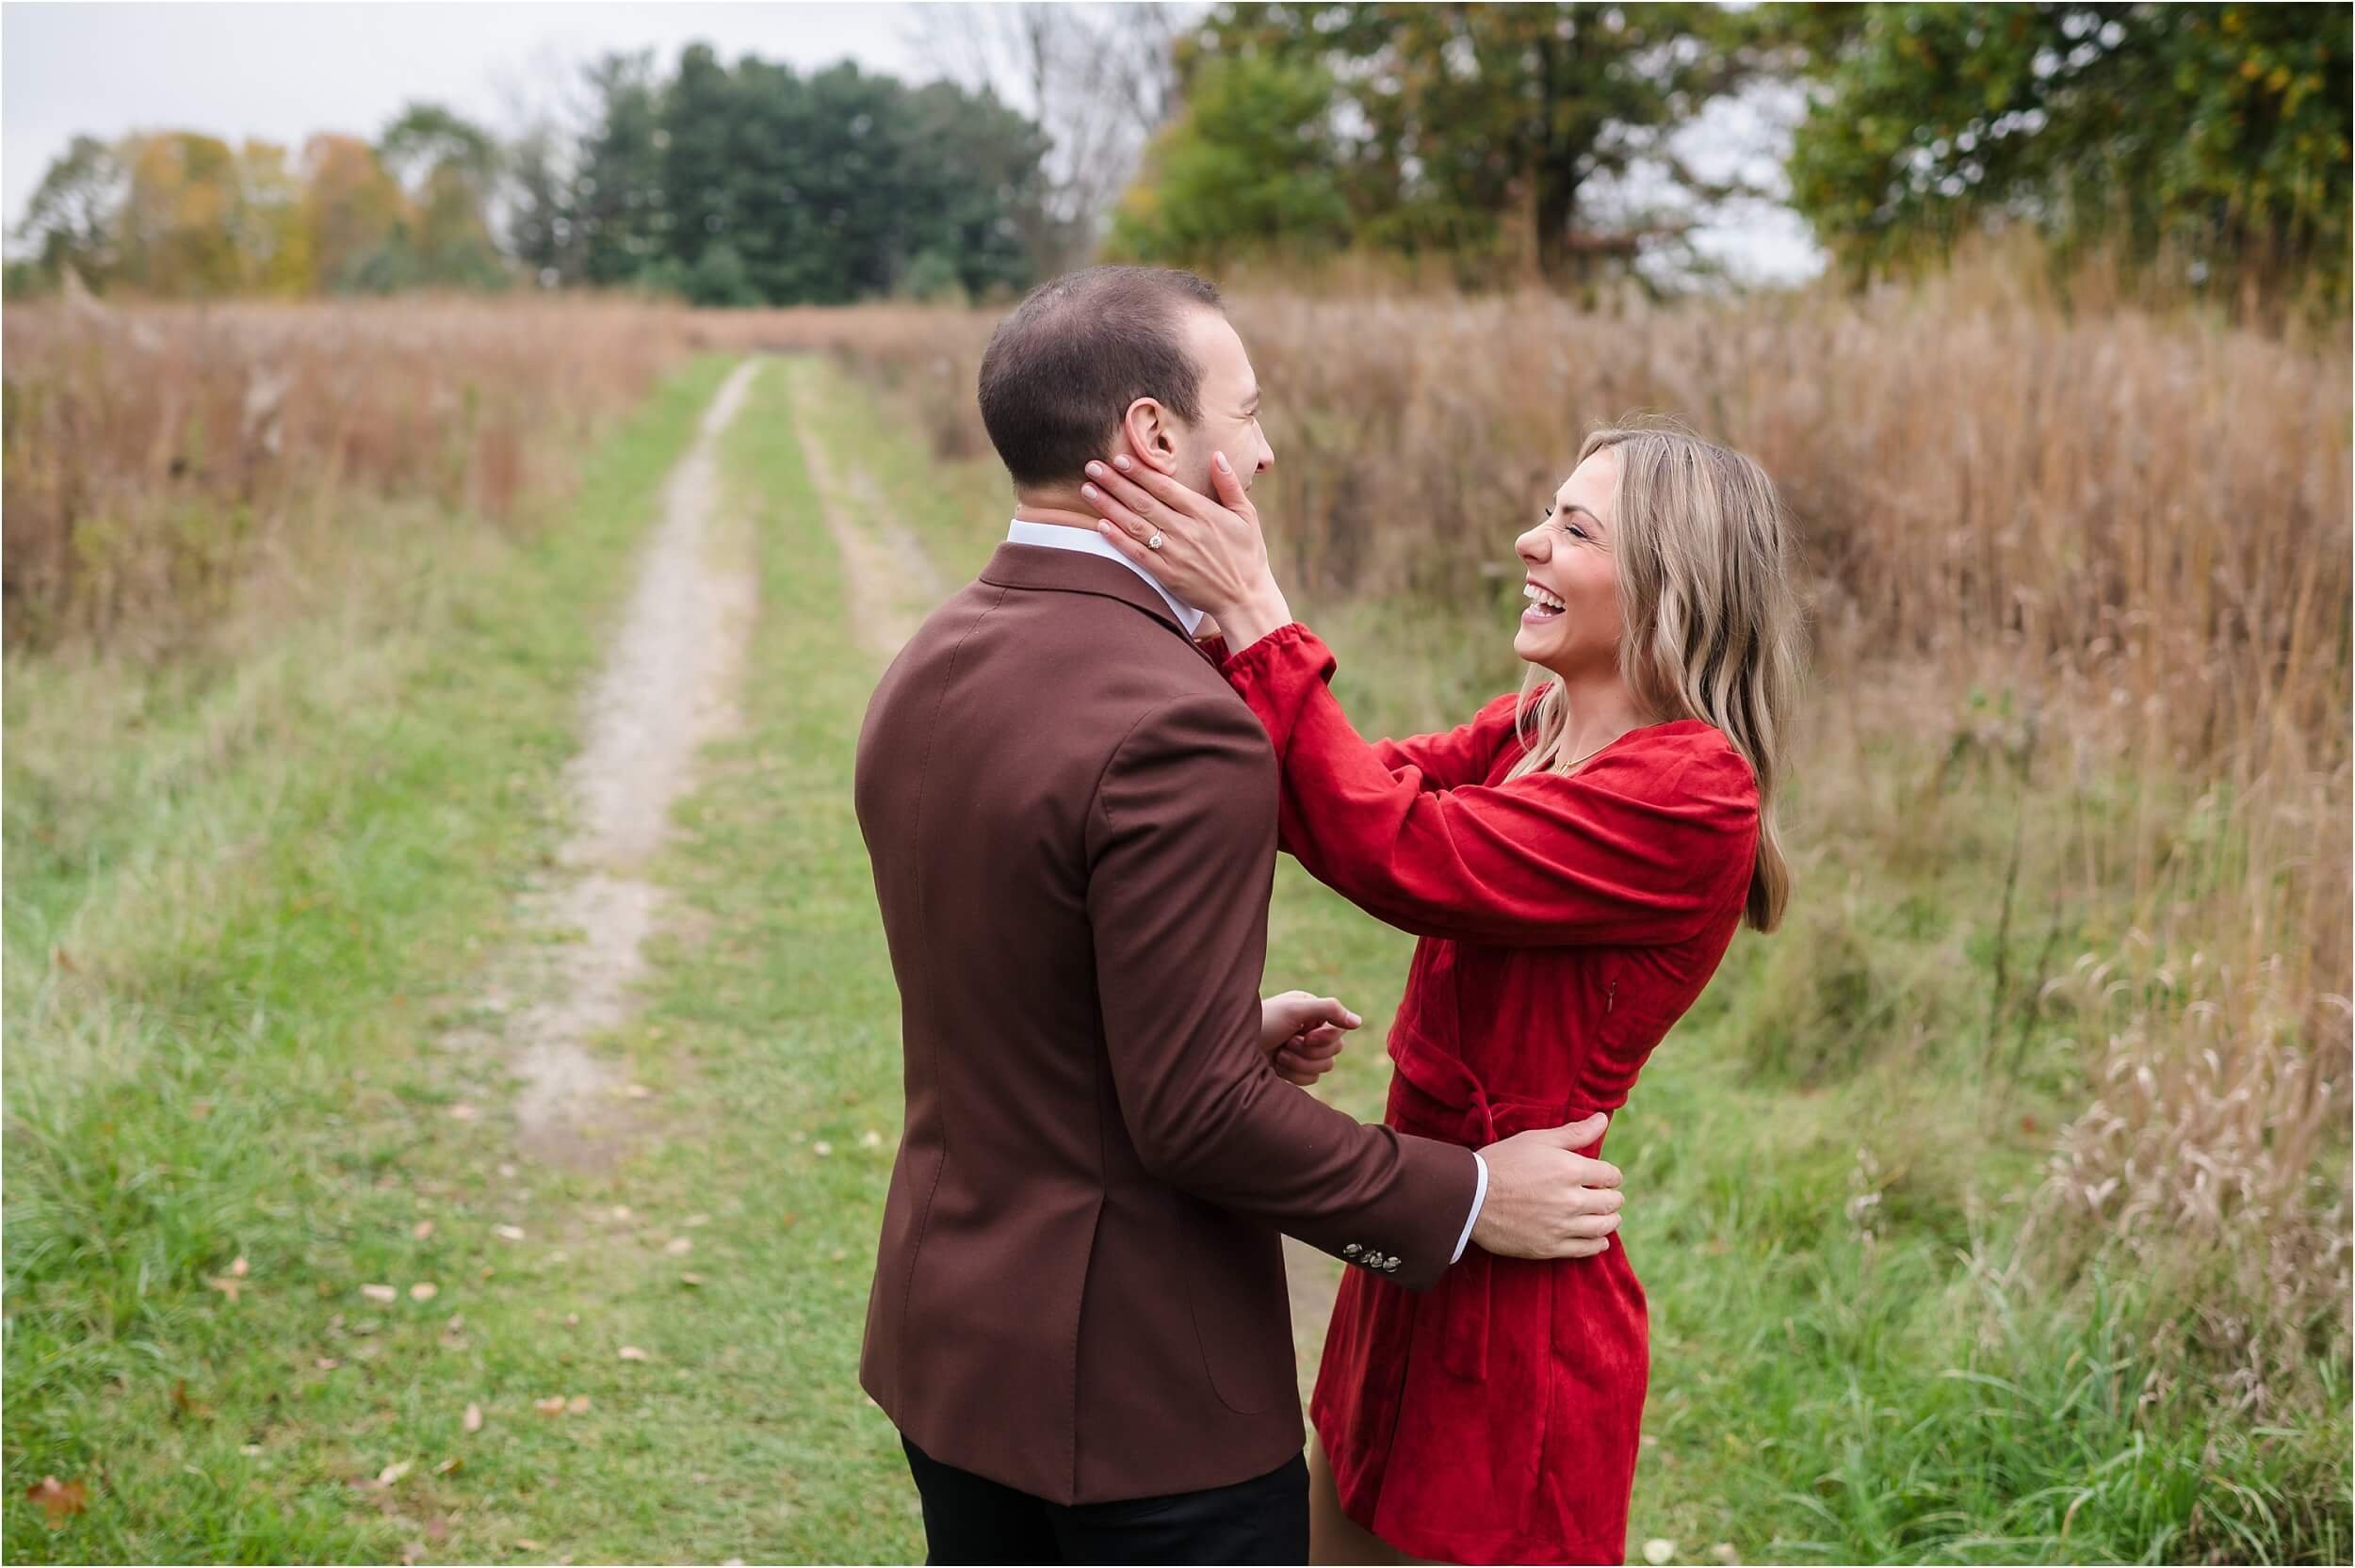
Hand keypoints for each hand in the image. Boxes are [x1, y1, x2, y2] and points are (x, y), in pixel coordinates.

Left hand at [1080, 452, 1293, 647]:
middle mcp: (1186, 531)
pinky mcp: (1167, 575)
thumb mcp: (1247, 515)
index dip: (1139, 472)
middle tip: (1092, 467)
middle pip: (1143, 502)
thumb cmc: (1247, 554)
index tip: (1118, 459)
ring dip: (1108, 506)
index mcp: (1204, 513)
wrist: (1245, 598)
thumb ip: (1229, 484)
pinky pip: (1137, 554)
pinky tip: (1100, 525)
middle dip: (1115, 482)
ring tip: (1088, 490)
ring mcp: (1174, 554)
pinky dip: (1117, 539)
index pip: (1164, 487)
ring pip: (1135, 525)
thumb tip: (1217, 454)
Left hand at [1259, 989, 1359, 1087]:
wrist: (1231, 1049)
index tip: (1304, 1034)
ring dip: (1300, 1063)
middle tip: (1287, 1043)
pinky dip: (1294, 1075)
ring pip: (1324, 1067)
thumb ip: (1329, 1009)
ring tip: (1280, 1055)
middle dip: (1309, 1051)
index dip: (1324, 1037)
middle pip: (1335, 1050)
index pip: (1339, 1029)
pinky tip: (1277, 1066)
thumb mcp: (1295, 1009)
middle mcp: (1310, 1030)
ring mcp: (1302, 1051)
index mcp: (1312, 1011)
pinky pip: (1311, 1079)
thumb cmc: (1261, 1022)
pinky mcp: (1294, 1069)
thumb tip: (1359, 1021)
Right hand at [1469, 1114, 1623, 1259]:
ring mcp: (1561, 1226)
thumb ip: (1574, 1132)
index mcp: (1570, 1170)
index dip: (1610, 1175)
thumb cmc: (1502, 1162)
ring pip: (1602, 1227)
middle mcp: (1571, 1200)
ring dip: (1610, 1220)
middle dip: (1613, 1197)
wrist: (1470, 1196)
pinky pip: (1585, 1249)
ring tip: (1609, 1217)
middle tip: (1609, 1196)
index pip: (1609, 1175)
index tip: (1605, 1177)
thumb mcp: (1537, 1140)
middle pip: (1610, 1202)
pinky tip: (1599, 1240)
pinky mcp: (1549, 1246)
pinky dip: (1597, 1244)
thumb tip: (1603, 1119)